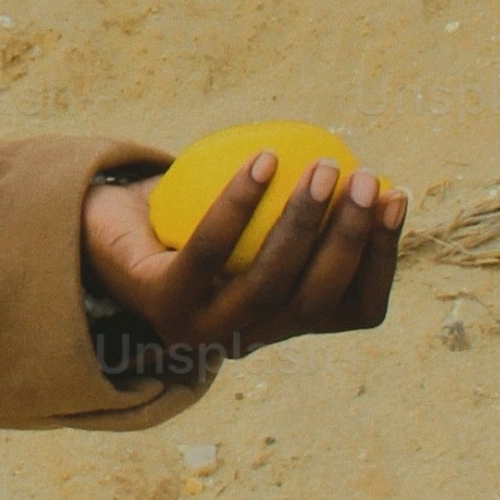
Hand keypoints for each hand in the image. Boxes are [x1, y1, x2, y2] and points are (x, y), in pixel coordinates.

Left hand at [79, 148, 406, 383]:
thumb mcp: (259, 218)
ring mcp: (201, 329)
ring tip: (322, 166)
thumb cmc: (194, 217)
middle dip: (350, 239)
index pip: (356, 309)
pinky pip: (208, 251)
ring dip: (302, 222)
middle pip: (315, 300)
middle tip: (366, 178)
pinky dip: (239, 205)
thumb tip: (378, 175)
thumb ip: (307, 209)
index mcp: (284, 324)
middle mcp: (249, 339)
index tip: (397, 196)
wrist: (102, 232)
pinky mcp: (160, 303)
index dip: (384, 257)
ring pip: (268, 284)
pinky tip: (263, 160)